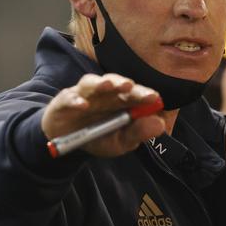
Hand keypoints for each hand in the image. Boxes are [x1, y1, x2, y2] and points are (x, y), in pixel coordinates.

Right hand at [42, 73, 164, 157]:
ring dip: (101, 83)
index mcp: (122, 101)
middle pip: (116, 84)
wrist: (66, 141)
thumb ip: (139, 133)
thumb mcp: (120, 142)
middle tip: (130, 86)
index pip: (136, 93)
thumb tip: (160, 124)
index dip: (144, 94)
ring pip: (93, 83)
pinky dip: (75, 100)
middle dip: (123, 84)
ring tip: (109, 85)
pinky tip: (82, 105)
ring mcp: (85, 94)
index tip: (153, 97)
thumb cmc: (99, 137)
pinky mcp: (65, 100)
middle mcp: (105, 93)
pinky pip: (70, 98)